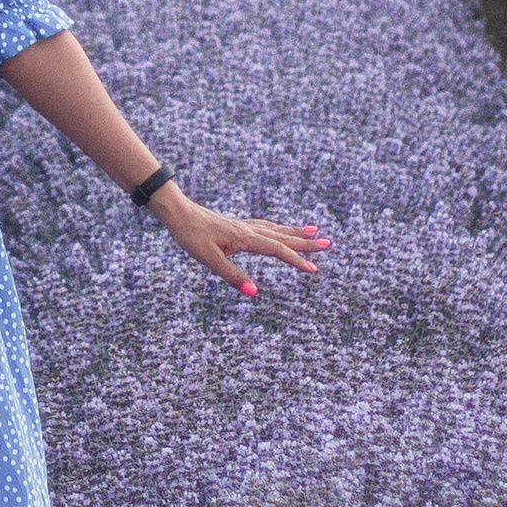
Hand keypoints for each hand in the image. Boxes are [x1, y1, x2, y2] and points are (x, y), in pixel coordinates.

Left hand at [157, 192, 329, 300]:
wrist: (178, 213)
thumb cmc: (191, 236)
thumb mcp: (209, 260)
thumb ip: (232, 276)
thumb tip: (253, 292)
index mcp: (245, 238)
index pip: (277, 250)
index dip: (296, 261)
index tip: (314, 269)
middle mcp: (249, 230)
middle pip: (283, 237)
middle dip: (305, 243)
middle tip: (328, 244)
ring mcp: (243, 226)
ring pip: (276, 230)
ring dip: (296, 233)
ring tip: (314, 232)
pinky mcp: (236, 226)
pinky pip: (266, 227)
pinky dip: (280, 229)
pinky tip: (281, 230)